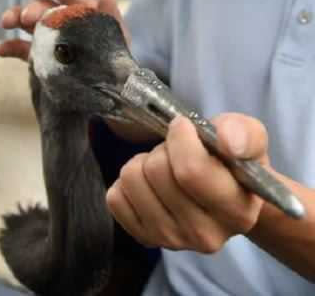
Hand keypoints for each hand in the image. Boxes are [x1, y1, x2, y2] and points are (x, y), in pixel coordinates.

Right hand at [0, 0, 127, 60]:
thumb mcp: (116, 42)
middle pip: (46, 9)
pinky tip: (1, 50)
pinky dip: (10, 47)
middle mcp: (65, 25)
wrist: (103, 97)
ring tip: (5, 22)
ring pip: (29, 24)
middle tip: (26, 17)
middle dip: (33, 8)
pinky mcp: (40, 58)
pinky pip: (22, 49)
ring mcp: (50, 41)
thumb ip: (110, 18)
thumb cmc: (114, 66)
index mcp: (86, 17)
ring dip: (15, 19)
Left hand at [106, 114, 266, 252]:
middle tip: (175, 151)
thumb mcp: (251, 139)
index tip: (183, 126)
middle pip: (156, 172)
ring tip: (163, 166)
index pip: (191, 171)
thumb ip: (245, 134)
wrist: (224, 194)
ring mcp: (172, 240)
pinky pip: (115, 198)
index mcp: (237, 212)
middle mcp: (205, 235)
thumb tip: (228, 141)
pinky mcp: (144, 238)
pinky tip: (149, 184)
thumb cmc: (234, 162)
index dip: (180, 138)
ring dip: (143, 162)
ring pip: (131, 180)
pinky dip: (126, 182)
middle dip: (163, 149)